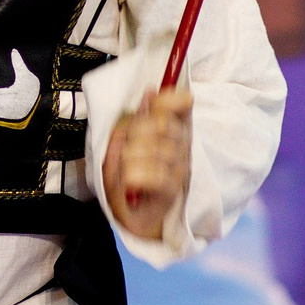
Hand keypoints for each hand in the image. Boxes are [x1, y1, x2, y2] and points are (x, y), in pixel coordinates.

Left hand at [103, 85, 191, 242]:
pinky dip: (136, 176)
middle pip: (162, 124)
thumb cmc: (125, 174)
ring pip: (156, 149)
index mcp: (171, 130)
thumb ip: (137, 118)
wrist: (126, 212)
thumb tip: (150, 92)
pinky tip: (131, 183)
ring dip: (130, 159)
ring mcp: (180, 168)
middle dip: (135, 133)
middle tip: (125, 149)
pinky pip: (156, 175)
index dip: (165, 101)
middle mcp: (181, 146)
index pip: (181, 103)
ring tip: (125, 170)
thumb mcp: (123, 141)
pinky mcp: (173, 190)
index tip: (149, 107)